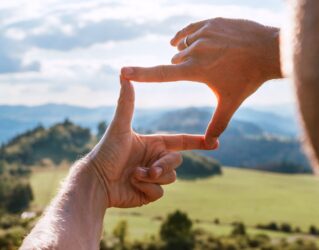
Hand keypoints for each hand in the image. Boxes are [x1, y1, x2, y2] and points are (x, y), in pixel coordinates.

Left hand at [87, 76, 215, 207]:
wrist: (96, 181)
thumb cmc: (106, 152)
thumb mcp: (119, 127)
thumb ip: (126, 103)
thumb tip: (124, 75)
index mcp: (154, 144)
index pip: (181, 141)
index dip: (197, 142)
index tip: (214, 142)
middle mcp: (155, 159)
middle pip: (176, 162)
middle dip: (164, 166)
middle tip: (150, 170)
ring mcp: (153, 177)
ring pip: (171, 178)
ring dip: (152, 177)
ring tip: (134, 175)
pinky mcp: (149, 193)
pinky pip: (160, 192)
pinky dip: (146, 189)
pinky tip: (132, 185)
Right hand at [121, 18, 281, 146]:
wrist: (268, 50)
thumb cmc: (248, 79)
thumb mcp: (230, 102)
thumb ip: (217, 124)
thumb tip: (210, 144)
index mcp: (195, 70)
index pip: (162, 73)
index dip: (141, 74)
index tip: (123, 71)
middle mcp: (194, 49)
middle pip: (175, 61)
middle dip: (182, 68)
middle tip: (203, 71)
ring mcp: (202, 33)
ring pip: (182, 45)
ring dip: (187, 53)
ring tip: (206, 57)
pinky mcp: (209, 22)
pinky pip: (188, 29)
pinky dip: (187, 37)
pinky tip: (188, 40)